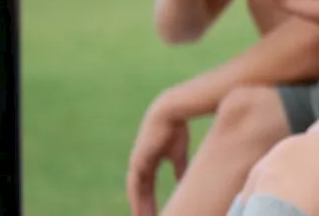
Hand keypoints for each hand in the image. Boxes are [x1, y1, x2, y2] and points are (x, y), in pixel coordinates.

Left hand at [126, 96, 189, 215]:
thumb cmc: (177, 128)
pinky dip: (137, 200)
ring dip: (139, 208)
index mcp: (147, 161)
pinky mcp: (138, 161)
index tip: (153, 214)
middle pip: (139, 192)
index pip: (146, 187)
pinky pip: (136, 187)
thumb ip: (180, 168)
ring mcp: (136, 163)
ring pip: (135, 192)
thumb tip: (184, 182)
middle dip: (143, 208)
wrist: (170, 112)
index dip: (148, 201)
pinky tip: (140, 211)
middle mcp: (139, 164)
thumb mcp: (179, 153)